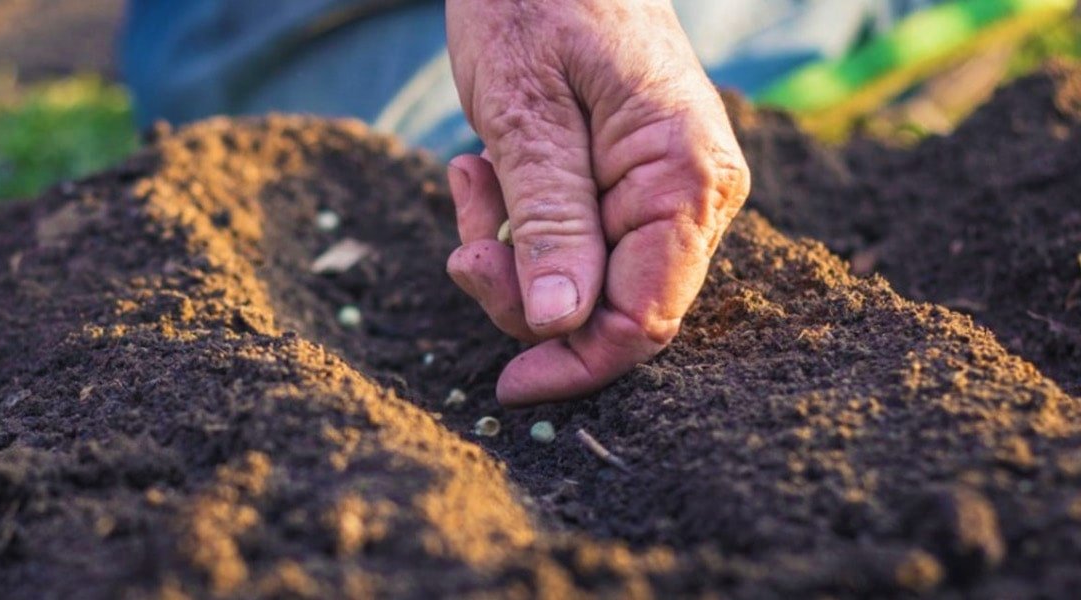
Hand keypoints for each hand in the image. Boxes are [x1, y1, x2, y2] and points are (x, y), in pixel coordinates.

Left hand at [444, 0, 749, 405]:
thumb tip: (559, 324)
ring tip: (471, 175)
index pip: (643, 318)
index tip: (505, 386)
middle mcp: (693, 193)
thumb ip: (550, 220)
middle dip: (525, 294)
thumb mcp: (526, 113)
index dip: (575, 364)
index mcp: (685, 177)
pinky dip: (516, 223)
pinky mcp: (627, 182)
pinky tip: (484, 167)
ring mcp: (664, 189)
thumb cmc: (536, 0)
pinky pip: (572, 240)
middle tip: (463, 245)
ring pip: (583, 281)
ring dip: (511, 251)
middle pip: (611, 309)